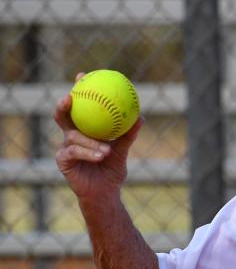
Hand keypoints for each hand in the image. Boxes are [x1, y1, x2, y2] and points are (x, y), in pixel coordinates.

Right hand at [53, 72, 142, 202]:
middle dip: (64, 104)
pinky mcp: (63, 161)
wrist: (105, 192)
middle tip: (71, 97)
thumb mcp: (122, 150)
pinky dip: (89, 153)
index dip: (78, 90)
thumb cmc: (112, 170)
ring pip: (73, 137)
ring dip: (91, 141)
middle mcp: (71, 136)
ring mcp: (65, 148)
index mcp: (83, 129)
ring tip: (107, 148)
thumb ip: (128, 134)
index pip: (78, 106)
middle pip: (62, 115)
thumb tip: (140, 116)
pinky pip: (74, 153)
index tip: (82, 76)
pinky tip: (101, 155)